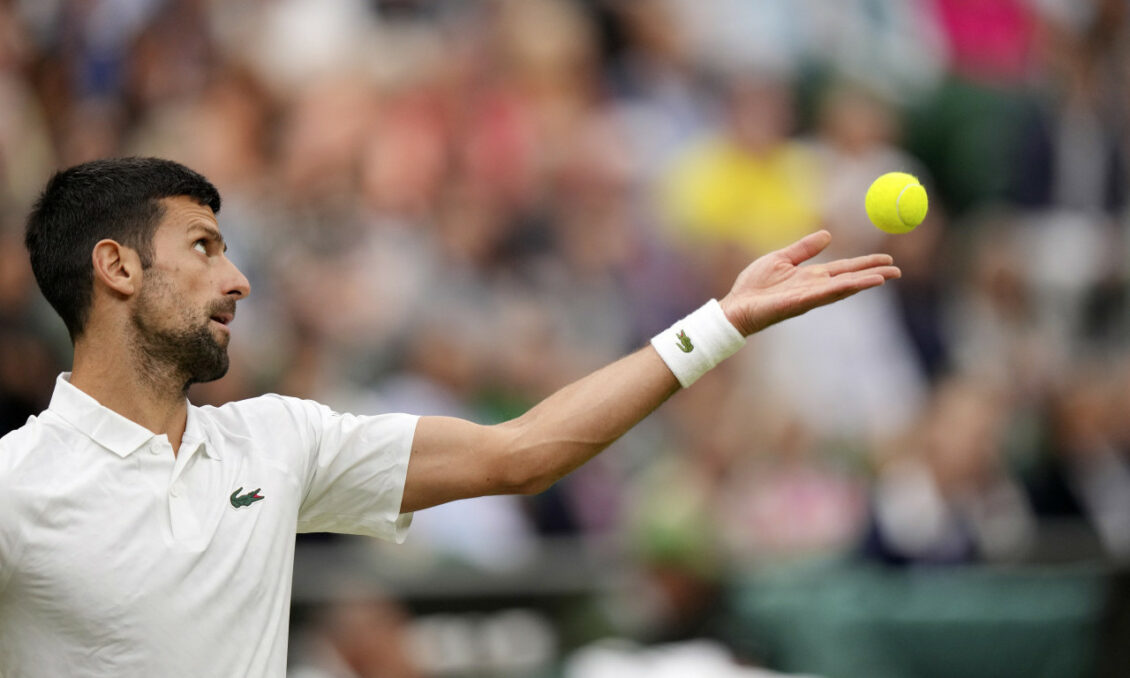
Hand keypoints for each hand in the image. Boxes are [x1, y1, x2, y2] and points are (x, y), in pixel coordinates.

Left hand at [719, 230, 900, 335]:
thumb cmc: (754, 286)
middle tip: (897, 270)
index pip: (845, 269)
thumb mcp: (781, 258)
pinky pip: (824, 294)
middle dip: (874, 274)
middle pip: (850, 279)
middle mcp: (815, 288)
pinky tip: (856, 284)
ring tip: (885, 277)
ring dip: (864, 282)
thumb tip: (828, 235)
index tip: (886, 259)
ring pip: (842, 288)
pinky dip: (841, 289)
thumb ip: (804, 249)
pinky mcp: (798, 303)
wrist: (736, 306)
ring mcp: (809, 297)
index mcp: (812, 277)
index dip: (865, 264)